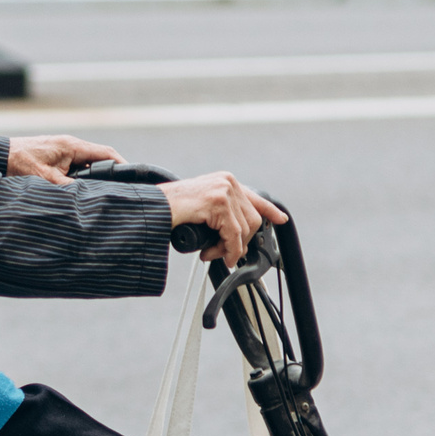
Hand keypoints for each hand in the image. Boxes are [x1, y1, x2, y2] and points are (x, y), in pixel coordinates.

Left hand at [4, 134, 121, 184]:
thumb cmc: (19, 163)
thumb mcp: (46, 180)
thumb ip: (69, 188)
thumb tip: (88, 197)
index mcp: (72, 146)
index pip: (106, 153)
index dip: (122, 165)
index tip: (132, 178)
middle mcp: (71, 145)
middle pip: (100, 158)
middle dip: (111, 173)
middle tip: (120, 190)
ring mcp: (63, 150)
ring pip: (88, 163)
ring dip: (95, 176)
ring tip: (103, 192)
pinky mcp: (55, 156)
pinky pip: (76, 165)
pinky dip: (82, 176)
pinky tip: (81, 189)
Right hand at [160, 172, 286, 262]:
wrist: (152, 208)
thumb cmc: (170, 210)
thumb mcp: (202, 208)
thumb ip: (221, 214)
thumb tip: (238, 236)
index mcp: (225, 181)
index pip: (255, 197)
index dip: (269, 210)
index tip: (281, 219)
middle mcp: (227, 182)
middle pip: (252, 220)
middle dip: (240, 243)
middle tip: (223, 254)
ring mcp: (223, 190)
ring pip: (244, 229)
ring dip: (230, 249)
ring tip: (212, 254)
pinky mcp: (218, 202)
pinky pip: (233, 235)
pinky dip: (227, 250)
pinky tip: (214, 254)